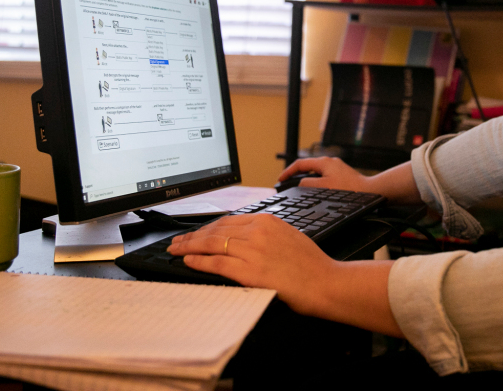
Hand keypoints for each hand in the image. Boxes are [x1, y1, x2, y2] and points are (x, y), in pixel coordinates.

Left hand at [168, 214, 334, 315]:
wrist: (325, 282)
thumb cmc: (311, 265)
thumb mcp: (289, 236)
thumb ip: (266, 234)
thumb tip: (244, 238)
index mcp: (268, 221)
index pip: (228, 221)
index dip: (208, 227)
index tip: (197, 232)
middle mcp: (258, 231)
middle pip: (216, 230)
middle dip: (193, 236)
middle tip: (178, 240)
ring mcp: (252, 250)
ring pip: (212, 244)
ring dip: (190, 246)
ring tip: (177, 249)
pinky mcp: (249, 270)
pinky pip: (217, 262)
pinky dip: (199, 261)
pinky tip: (189, 260)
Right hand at [278, 157, 372, 192]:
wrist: (371, 191)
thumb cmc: (349, 189)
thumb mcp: (324, 187)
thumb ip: (308, 184)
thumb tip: (299, 183)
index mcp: (324, 162)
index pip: (300, 164)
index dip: (288, 171)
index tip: (280, 179)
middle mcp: (330, 162)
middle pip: (307, 167)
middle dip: (296, 175)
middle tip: (287, 184)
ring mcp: (336, 168)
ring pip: (316, 172)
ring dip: (306, 179)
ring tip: (299, 189)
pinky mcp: (342, 175)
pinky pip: (323, 176)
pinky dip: (315, 182)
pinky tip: (315, 191)